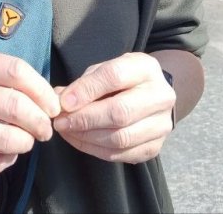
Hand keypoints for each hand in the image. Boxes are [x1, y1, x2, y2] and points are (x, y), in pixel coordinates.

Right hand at [0, 49, 58, 178]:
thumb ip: (6, 78)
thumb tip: (50, 100)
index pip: (16, 71)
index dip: (43, 90)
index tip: (53, 105)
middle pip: (16, 106)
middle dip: (41, 121)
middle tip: (45, 129)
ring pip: (8, 139)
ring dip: (27, 142)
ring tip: (27, 140)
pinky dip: (8, 159)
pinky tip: (5, 152)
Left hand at [53, 53, 175, 163]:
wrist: (154, 96)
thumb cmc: (123, 80)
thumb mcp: (105, 69)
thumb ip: (85, 83)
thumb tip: (60, 100)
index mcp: (146, 68)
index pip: (114, 76)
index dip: (86, 90)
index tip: (63, 102)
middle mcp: (160, 96)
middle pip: (120, 112)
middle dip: (84, 119)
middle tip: (61, 122)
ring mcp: (161, 124)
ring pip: (121, 138)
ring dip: (87, 137)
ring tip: (67, 131)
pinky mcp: (155, 147)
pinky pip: (122, 154)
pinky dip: (95, 150)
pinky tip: (80, 141)